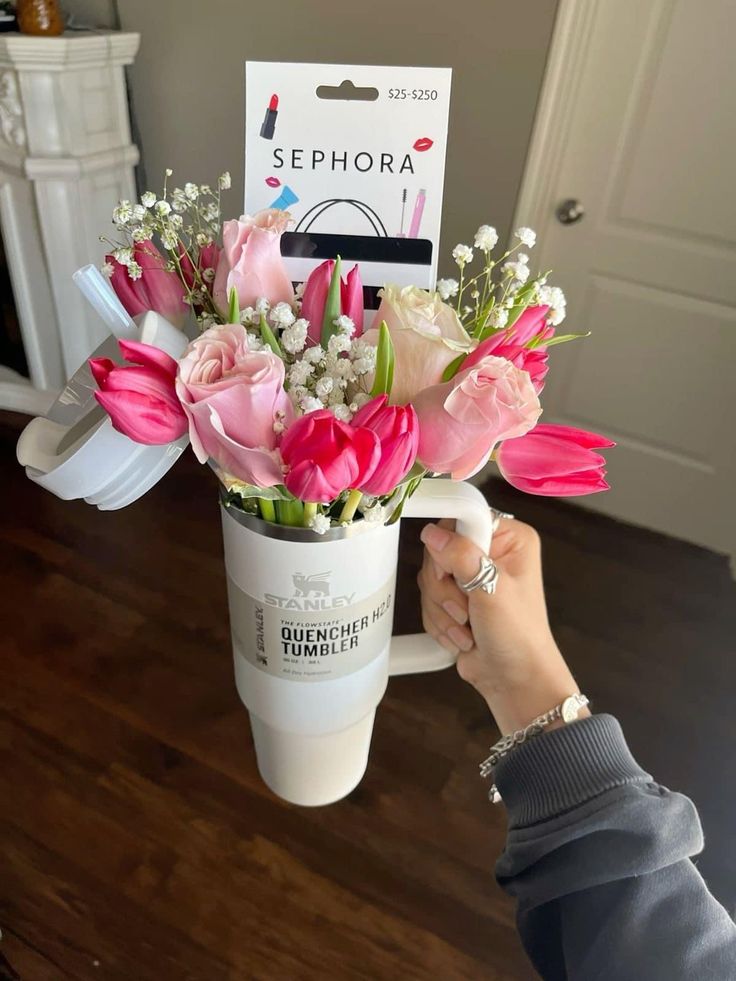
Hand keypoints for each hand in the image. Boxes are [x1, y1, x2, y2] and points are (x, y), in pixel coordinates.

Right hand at [418, 517, 588, 733]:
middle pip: (440, 550)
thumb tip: (432, 533)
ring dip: (443, 610)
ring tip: (468, 628)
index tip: (450, 569)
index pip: (465, 518)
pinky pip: (427, 600)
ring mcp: (471, 577)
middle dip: (446, 587)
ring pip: (430, 578)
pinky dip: (439, 622)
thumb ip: (461, 556)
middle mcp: (490, 553)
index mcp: (510, 539)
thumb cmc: (518, 636)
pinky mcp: (455, 599)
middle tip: (467, 608)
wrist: (514, 681)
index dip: (451, 544)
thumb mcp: (492, 590)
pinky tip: (462, 637)